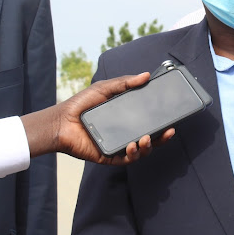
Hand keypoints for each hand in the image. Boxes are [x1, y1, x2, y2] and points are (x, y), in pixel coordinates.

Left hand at [21, 72, 174, 164]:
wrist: (61, 121)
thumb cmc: (81, 104)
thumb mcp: (104, 88)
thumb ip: (125, 82)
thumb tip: (146, 75)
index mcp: (126, 119)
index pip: (149, 122)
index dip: (162, 124)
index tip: (172, 121)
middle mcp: (125, 133)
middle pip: (149, 139)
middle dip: (161, 138)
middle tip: (168, 131)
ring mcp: (118, 146)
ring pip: (140, 151)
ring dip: (147, 147)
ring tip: (146, 138)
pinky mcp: (109, 156)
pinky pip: (125, 159)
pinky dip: (132, 154)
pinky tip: (133, 146)